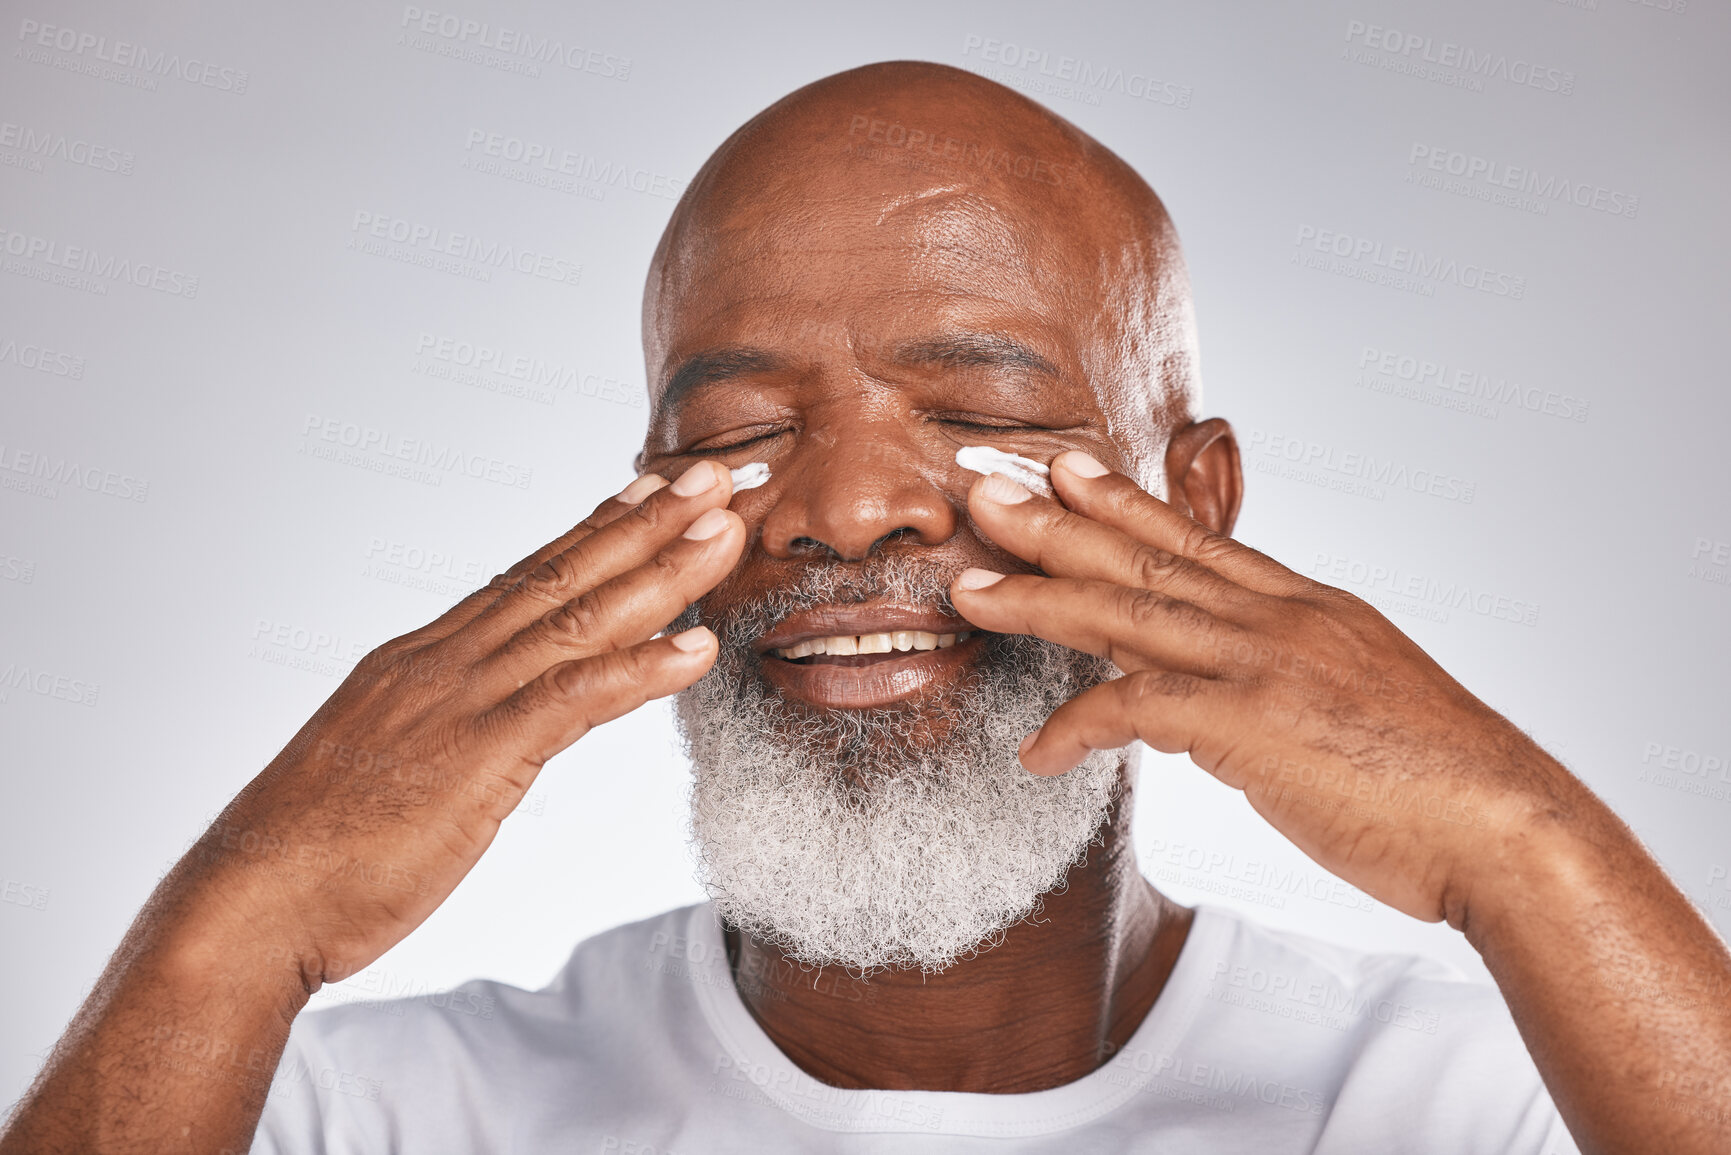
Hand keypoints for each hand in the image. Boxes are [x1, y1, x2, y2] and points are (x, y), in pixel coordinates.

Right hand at [183, 460, 745, 983]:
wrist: (251, 899)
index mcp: (424, 658)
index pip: (526, 577)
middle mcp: (447, 660)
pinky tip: (697, 647)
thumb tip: (484, 722)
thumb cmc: (315, 847)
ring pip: (580, 619)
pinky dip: (640, 668)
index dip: (596, 530)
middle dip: (646, 521)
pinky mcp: (478, 755)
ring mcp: (462, 701)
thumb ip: (442, 726)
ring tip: (725, 527)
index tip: (648, 489)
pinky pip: (574, 700)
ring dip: (662, 570)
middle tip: (712, 472)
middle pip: (564, 575)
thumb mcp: (389, 762)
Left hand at [948, 451, 1589, 923]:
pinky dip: (1077, 727)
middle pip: (1145, 556)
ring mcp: (1263, 663)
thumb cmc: (1438, 777)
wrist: (1505, 824)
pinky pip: (1135, 709)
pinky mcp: (1249, 723)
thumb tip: (1235, 683)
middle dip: (1055, 522)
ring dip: (1038, 599)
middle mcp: (1278, 617)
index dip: (1122, 500)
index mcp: (1305, 605)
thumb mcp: (1360, 692)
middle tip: (982, 491)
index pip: (1196, 538)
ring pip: (1125, 614)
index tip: (1064, 467)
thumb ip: (1293, 670)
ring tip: (967, 588)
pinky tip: (1037, 752)